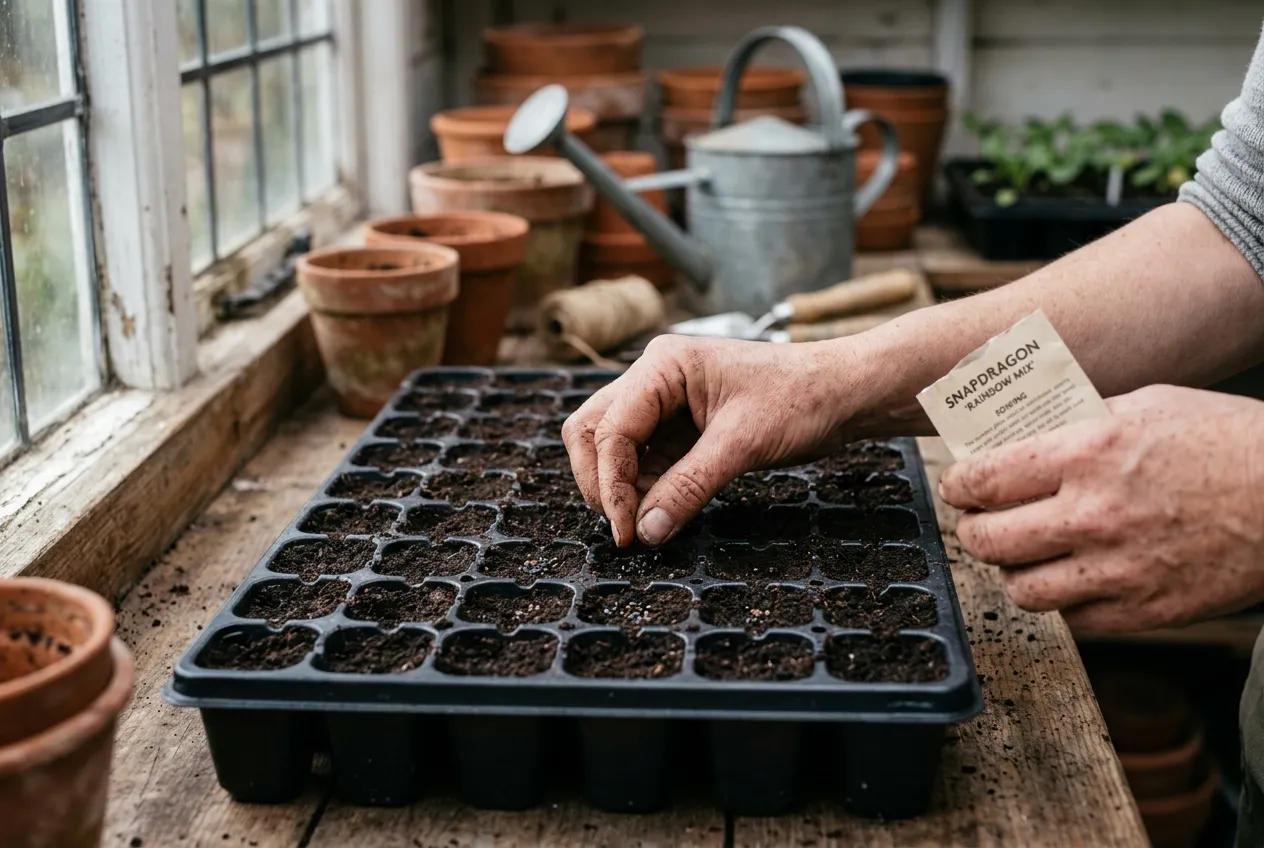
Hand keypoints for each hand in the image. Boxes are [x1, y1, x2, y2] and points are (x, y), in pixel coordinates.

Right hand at [563, 335, 859, 546]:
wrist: (845, 393)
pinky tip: (662, 513)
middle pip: (593, 431)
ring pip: (613, 447)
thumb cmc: (802, 400)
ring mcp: (664, 402)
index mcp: (663, 366)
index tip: (627, 530)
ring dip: (621, 488)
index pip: (610, 428)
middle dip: (601, 482)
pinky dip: (645, 488)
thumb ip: (689, 487)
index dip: (610, 483)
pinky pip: (644, 460)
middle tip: (625, 528)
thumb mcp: (743, 445)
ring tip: (646, 525)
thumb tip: (646, 532)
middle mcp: (655, 378)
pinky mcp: (679, 427)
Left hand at [939, 384, 1263, 632]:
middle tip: (978, 523)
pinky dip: (1065, 601)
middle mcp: (1093, 515)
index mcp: (1087, 453)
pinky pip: (1074, 619)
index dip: (957, 486)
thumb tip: (1020, 438)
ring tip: (1021, 555)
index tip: (957, 487)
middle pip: (988, 540)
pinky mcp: (1145, 611)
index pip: (983, 479)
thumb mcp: (1143, 406)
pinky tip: (1073, 577)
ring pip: (1022, 588)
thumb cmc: (1226, 442)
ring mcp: (1118, 569)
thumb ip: (1076, 425)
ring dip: (1013, 571)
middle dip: (973, 531)